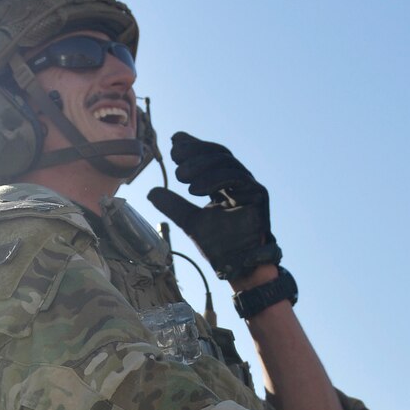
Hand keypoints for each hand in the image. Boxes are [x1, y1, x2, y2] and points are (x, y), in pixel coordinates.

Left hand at [145, 131, 279, 282]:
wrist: (237, 266)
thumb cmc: (219, 246)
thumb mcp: (189, 221)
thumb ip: (173, 205)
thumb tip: (151, 191)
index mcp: (224, 184)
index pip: (210, 157)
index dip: (193, 146)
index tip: (173, 142)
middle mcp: (238, 182)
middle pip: (219, 154)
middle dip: (196, 151)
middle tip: (174, 156)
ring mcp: (250, 187)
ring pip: (226, 162)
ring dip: (201, 165)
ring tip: (180, 177)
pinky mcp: (259, 194)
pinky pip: (237, 177)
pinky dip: (215, 178)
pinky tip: (194, 189)